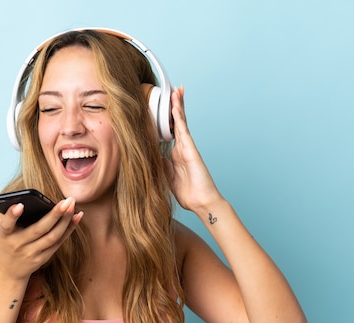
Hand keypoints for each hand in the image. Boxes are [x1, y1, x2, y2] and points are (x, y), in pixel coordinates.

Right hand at [0, 197, 82, 280]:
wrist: (7, 272)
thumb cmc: (6, 243)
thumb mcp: (3, 231)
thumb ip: (14, 218)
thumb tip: (38, 200)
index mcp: (3, 235)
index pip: (6, 225)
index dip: (12, 215)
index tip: (20, 205)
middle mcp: (17, 245)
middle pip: (38, 230)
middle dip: (54, 214)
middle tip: (66, 201)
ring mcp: (31, 254)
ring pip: (52, 237)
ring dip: (65, 220)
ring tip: (72, 205)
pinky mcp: (42, 258)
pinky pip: (58, 242)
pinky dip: (69, 228)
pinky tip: (77, 216)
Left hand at [164, 86, 222, 211]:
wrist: (201, 202)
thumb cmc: (188, 193)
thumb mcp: (167, 178)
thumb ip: (161, 165)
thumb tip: (152, 155)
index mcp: (175, 154)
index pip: (170, 132)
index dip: (167, 119)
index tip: (162, 107)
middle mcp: (182, 147)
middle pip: (177, 122)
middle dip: (175, 107)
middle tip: (172, 90)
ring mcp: (187, 147)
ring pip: (180, 122)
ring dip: (178, 106)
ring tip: (175, 90)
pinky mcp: (191, 150)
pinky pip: (183, 130)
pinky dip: (179, 117)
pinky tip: (175, 106)